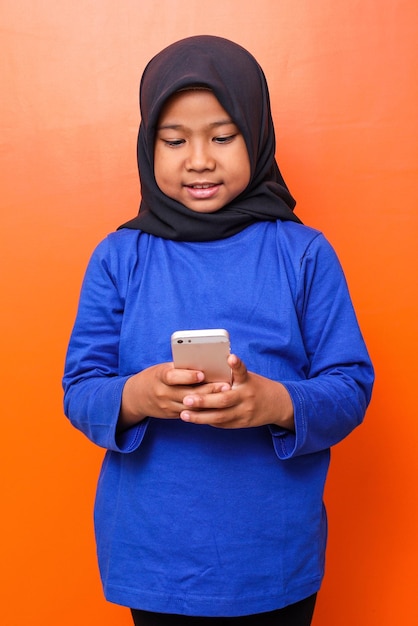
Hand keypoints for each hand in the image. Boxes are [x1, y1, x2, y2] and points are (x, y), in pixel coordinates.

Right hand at [118, 362, 229, 430]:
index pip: (172, 376)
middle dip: (208, 389)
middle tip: (225, 385)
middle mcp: (162, 393)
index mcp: (159, 377)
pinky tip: (217, 406)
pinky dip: (203, 409)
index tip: (202, 374)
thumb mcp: (163, 369)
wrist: (136, 397)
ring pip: (191, 406)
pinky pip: (190, 413)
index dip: (187, 376)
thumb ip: (180, 368)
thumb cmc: (155, 377)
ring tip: (225, 396)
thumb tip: (204, 363)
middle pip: (187, 393)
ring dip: (209, 401)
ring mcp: (167, 406)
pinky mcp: (172, 415)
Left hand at [179, 354, 294, 429]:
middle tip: (187, 399)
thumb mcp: (247, 378)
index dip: (236, 365)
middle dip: (204, 401)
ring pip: (220, 417)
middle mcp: (247, 397)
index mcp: (248, 381)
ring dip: (200, 417)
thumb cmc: (255, 386)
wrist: (277, 404)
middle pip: (224, 400)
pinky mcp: (242, 423)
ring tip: (184, 414)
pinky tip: (194, 418)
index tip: (230, 357)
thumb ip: (231, 376)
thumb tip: (205, 373)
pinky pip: (222, 424)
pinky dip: (207, 421)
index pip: (242, 371)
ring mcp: (245, 412)